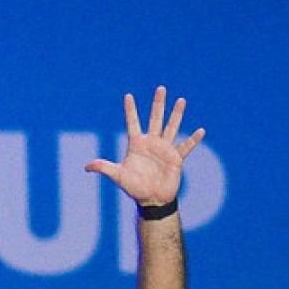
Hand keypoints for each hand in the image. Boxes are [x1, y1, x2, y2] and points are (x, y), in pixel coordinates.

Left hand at [85, 87, 204, 213]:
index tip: (128, 96)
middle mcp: (152, 143)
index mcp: (137, 144)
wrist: (152, 200)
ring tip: (181, 100)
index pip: (133, 123)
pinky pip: (186, 148)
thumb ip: (104, 168)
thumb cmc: (135, 187)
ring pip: (171, 127)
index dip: (130, 110)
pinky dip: (193, 141)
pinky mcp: (176, 158)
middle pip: (155, 119)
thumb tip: (87, 166)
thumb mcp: (118, 176)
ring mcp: (165, 149)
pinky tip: (201, 131)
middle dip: (158, 104)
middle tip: (161, 88)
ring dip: (176, 114)